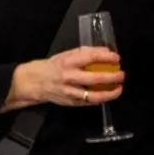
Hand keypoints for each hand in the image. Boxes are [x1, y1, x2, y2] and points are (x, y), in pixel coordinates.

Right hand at [5, 47, 124, 110]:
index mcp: (67, 62)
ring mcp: (69, 92)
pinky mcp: (70, 103)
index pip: (90, 57)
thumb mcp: (64, 55)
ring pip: (93, 96)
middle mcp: (68, 77)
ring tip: (119, 89)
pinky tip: (107, 96)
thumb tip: (104, 52)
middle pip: (94, 79)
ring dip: (109, 93)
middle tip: (122, 75)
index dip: (106, 57)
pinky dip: (100, 100)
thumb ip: (83, 54)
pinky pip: (88, 103)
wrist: (32, 82)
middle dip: (111, 77)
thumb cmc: (50, 67)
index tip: (116, 57)